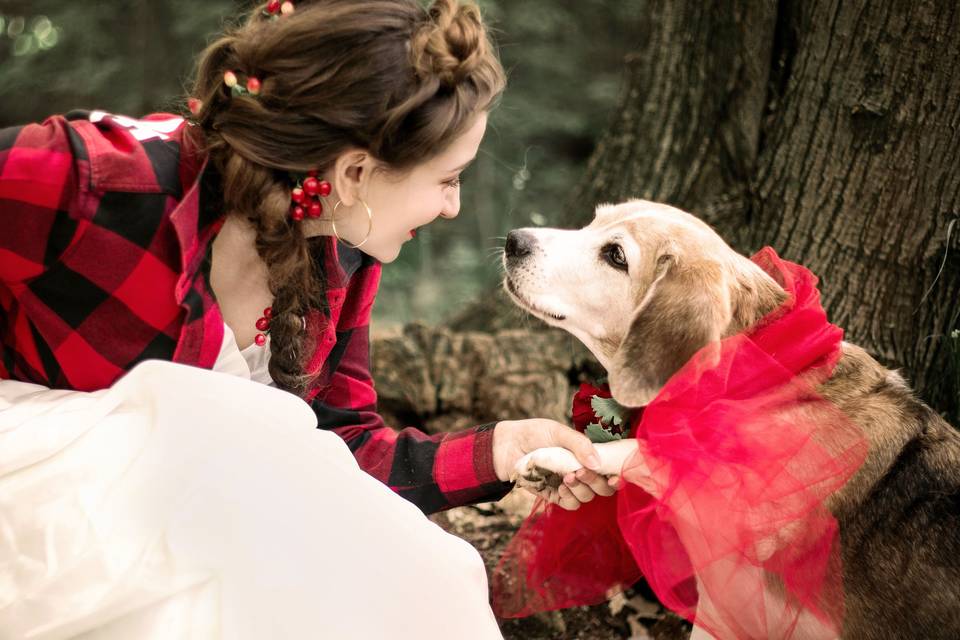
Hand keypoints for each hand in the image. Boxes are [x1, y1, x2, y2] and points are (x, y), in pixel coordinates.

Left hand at [492, 419, 619, 509]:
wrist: (506, 446)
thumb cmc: (533, 433)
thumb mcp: (557, 432)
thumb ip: (579, 444)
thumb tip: (597, 463)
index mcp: (587, 454)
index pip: (611, 468)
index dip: (617, 475)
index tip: (613, 477)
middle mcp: (582, 470)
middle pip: (603, 488)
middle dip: (596, 482)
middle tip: (579, 472)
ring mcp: (569, 484)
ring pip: (588, 497)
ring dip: (581, 489)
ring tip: (565, 477)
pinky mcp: (555, 495)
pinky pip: (571, 505)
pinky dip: (569, 499)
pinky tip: (560, 488)